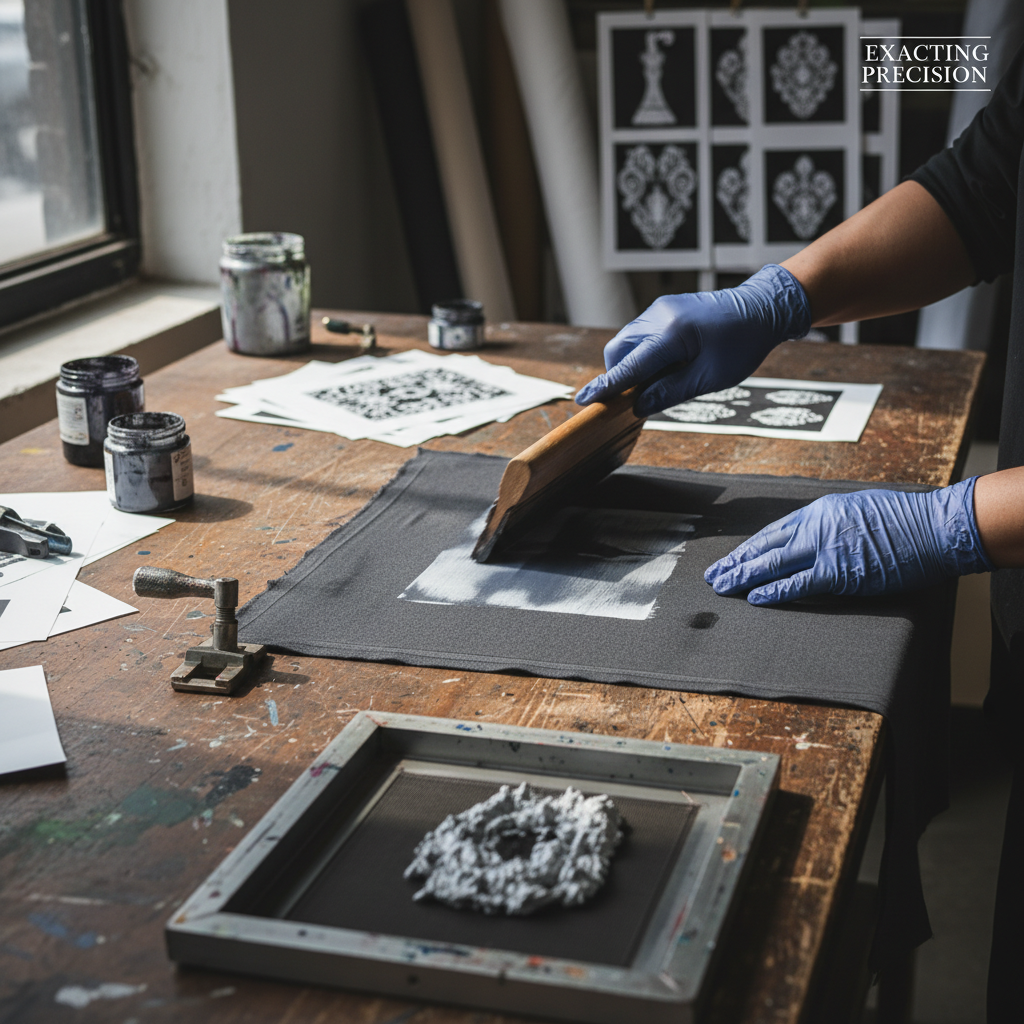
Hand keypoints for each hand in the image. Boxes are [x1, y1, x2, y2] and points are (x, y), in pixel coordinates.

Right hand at [575, 265, 810, 415]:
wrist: (762, 307)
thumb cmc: (742, 343)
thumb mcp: (709, 378)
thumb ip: (670, 392)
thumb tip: (639, 405)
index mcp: (672, 334)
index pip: (630, 366)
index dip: (606, 387)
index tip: (585, 400)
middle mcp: (659, 316)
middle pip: (619, 350)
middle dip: (619, 375)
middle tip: (639, 395)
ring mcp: (659, 309)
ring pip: (627, 342)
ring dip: (633, 364)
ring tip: (662, 378)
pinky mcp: (663, 309)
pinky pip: (640, 334)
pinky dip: (643, 353)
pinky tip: (667, 364)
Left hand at [704, 477, 992, 604]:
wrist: (933, 527)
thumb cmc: (904, 518)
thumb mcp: (858, 508)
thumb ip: (832, 523)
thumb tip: (817, 536)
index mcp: (819, 511)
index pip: (774, 532)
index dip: (751, 547)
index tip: (734, 557)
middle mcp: (815, 526)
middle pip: (765, 547)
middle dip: (736, 561)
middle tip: (713, 574)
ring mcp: (825, 548)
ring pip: (772, 564)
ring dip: (743, 576)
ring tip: (721, 586)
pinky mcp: (838, 572)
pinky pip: (797, 584)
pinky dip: (773, 591)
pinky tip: (754, 597)